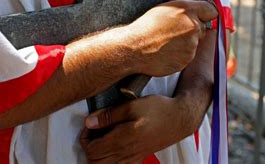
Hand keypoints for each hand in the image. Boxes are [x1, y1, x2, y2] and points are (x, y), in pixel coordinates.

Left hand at [80, 95, 197, 162]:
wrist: (179, 119)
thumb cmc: (158, 110)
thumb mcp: (131, 105)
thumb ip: (109, 115)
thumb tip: (89, 122)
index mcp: (122, 140)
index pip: (91, 149)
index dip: (85, 136)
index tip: (90, 123)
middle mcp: (126, 154)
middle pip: (94, 162)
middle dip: (89, 147)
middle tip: (93, 131)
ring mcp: (132, 159)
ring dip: (97, 155)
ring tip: (101, 137)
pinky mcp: (138, 159)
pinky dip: (109, 160)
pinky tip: (112, 145)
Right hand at [127, 0, 216, 76]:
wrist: (135, 48)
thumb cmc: (146, 27)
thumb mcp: (162, 8)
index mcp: (188, 11)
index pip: (211, 10)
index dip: (205, 13)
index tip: (201, 15)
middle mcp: (193, 27)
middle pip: (203, 27)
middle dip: (193, 28)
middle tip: (176, 30)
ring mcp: (192, 44)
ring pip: (195, 42)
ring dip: (186, 42)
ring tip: (167, 41)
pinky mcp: (187, 59)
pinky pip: (188, 55)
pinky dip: (180, 53)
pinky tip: (167, 50)